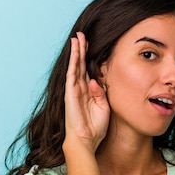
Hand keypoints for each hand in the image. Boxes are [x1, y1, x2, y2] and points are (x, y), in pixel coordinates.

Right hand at [64, 32, 109, 151]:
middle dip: (81, 50)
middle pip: (80, 65)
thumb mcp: (103, 107)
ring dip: (76, 51)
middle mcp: (79, 89)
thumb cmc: (95, 127)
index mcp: (88, 92)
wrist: (86, 140)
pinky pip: (72, 72)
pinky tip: (75, 50)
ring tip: (78, 37)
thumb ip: (100, 93)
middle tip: (82, 35)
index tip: (91, 45)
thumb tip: (95, 81)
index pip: (87, 71)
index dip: (88, 58)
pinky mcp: (70, 92)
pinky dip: (74, 60)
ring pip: (75, 65)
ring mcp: (74, 89)